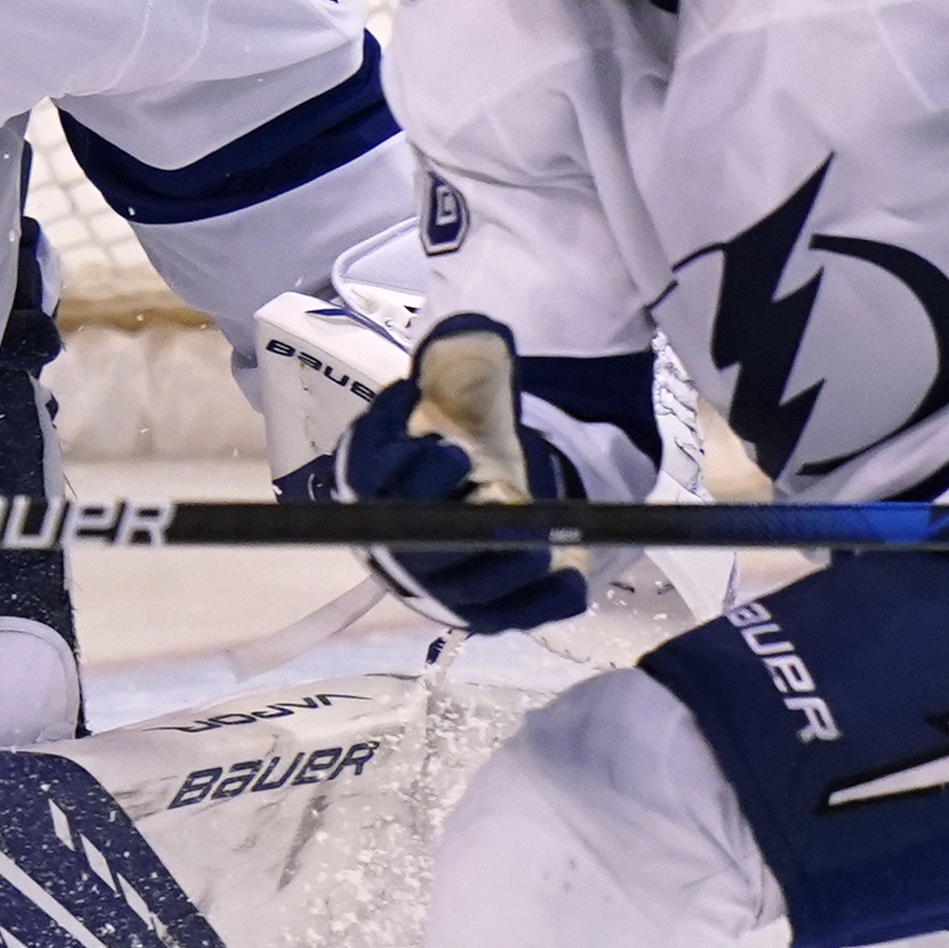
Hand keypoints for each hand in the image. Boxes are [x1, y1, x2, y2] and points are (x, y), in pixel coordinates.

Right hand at [334, 325, 586, 636]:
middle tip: (501, 504)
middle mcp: (394, 539)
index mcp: (375, 481)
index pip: (377, 481)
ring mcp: (436, 583)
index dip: (410, 471)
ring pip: (463, 589)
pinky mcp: (477, 608)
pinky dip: (540, 603)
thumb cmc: (450, 438)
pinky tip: (573, 582)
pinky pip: (506, 616)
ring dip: (502, 569)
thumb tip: (485, 332)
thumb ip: (452, 364)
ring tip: (541, 546)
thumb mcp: (444, 393)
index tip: (452, 450)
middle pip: (417, 546)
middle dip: (457, 529)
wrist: (463, 488)